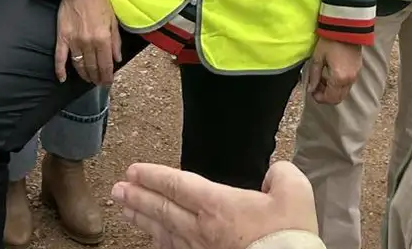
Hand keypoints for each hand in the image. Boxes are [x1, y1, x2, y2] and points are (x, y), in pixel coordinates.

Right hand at [54, 0, 120, 85]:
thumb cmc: (100, 0)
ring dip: (84, 75)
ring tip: (88, 80)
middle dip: (96, 78)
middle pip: (92, 67)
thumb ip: (116, 41)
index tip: (107, 82)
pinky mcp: (62, 37)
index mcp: (103, 39)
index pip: (105, 65)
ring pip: (78, 65)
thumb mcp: (114, 20)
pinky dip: (60, 70)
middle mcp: (88, 43)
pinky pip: (59, 57)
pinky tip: (62, 79)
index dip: (107, 76)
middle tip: (99, 83)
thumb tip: (117, 59)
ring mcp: (74, 41)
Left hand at [112, 160, 317, 248]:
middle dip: (137, 196)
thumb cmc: (288, 235)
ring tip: (125, 210)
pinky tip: (152, 240)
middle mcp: (201, 228)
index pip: (177, 185)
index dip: (153, 176)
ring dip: (141, 219)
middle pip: (161, 209)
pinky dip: (159, 243)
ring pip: (163, 231)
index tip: (133, 170)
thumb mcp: (295, 192)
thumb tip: (274, 173)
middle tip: (117, 189)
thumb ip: (281, 174)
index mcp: (218, 205)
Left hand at [305, 38, 361, 104]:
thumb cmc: (330, 41)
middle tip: (316, 86)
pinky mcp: (358, 69)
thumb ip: (314, 76)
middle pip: (338, 98)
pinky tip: (331, 73)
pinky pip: (348, 83)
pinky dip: (339, 84)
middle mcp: (349, 79)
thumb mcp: (318, 58)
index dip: (319, 98)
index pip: (330, 98)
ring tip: (322, 78)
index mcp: (339, 78)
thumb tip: (310, 89)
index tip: (312, 91)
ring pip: (343, 92)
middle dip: (326, 96)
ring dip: (332, 90)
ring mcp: (356, 75)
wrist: (346, 27)